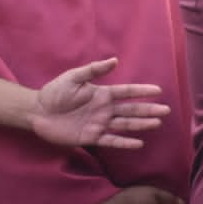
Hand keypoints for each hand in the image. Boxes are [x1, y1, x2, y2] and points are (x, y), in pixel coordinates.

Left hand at [30, 58, 170, 149]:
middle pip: (131, 109)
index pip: (127, 92)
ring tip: (156, 123)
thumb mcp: (73, 77)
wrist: (36, 112)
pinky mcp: (91, 137)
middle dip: (148, 110)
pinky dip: (124, 142)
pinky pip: (111, 140)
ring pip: (125, 124)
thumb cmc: (54, 92)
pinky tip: (138, 143)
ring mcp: (99, 124)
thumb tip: (115, 60)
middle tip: (165, 111)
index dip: (142, 91)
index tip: (158, 90)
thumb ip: (93, 70)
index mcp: (102, 94)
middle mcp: (105, 109)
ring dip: (141, 124)